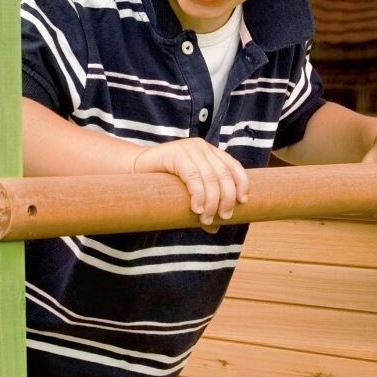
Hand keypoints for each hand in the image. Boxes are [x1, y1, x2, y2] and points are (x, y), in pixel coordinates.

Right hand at [132, 138, 248, 227]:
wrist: (133, 171)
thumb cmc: (163, 184)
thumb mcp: (188, 194)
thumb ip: (203, 206)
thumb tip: (216, 227)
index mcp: (210, 153)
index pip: (234, 166)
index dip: (241, 184)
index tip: (242, 202)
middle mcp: (202, 148)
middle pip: (224, 174)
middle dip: (227, 198)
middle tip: (224, 217)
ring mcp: (189, 149)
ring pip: (210, 177)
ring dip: (212, 201)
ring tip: (206, 218)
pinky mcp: (176, 154)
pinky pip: (193, 176)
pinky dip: (198, 194)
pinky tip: (196, 208)